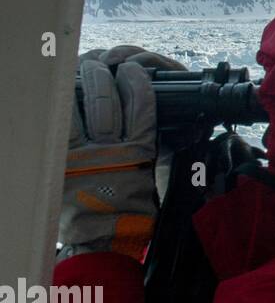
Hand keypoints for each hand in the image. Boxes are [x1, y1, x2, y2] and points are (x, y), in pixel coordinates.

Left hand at [60, 47, 182, 260]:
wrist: (105, 239)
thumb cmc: (135, 209)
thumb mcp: (156, 176)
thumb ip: (163, 146)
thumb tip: (184, 123)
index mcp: (140, 152)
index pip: (142, 101)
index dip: (138, 78)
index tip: (135, 69)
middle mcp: (111, 149)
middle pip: (105, 94)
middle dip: (105, 72)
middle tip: (106, 62)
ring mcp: (83, 153)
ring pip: (79, 103)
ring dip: (83, 79)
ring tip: (87, 67)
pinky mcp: (63, 159)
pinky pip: (62, 121)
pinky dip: (66, 101)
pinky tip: (71, 88)